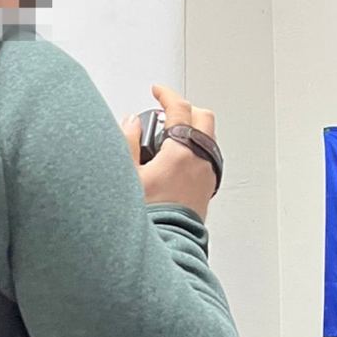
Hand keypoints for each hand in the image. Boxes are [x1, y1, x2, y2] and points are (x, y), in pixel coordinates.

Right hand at [121, 85, 217, 220]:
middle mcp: (201, 159)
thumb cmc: (151, 217)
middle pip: (203, 117)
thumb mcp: (128, 176)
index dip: (166, 94)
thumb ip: (127, 142)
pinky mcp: (208, 188)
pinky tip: (177, 158)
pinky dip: (195, 147)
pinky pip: (208, 156)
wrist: (168, 245)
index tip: (157, 91)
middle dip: (185, 109)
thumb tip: (131, 122)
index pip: (179, 108)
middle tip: (165, 112)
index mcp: (181, 151)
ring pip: (208, 136)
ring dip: (192, 128)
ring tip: (169, 136)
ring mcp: (208, 174)